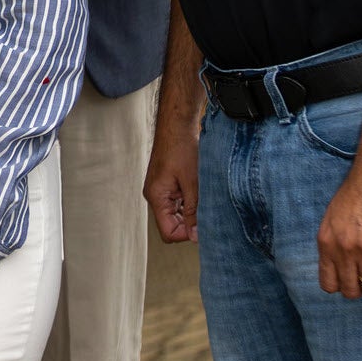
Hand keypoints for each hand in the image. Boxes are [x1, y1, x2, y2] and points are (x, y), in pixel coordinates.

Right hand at [144, 126, 198, 243]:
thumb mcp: (191, 182)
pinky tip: (198, 190)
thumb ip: (193, 210)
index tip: (203, 225)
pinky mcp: (166, 184)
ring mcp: (160, 189)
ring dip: (190, 210)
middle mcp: (155, 196)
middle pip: (171, 225)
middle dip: (189, 222)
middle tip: (206, 211)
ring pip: (176, 213)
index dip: (187, 233)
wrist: (176, 124)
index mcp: (156, 197)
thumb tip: (195, 236)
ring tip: (202, 197)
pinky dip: (189, 201)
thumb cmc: (180, 148)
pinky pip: (177, 202)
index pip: (168, 232)